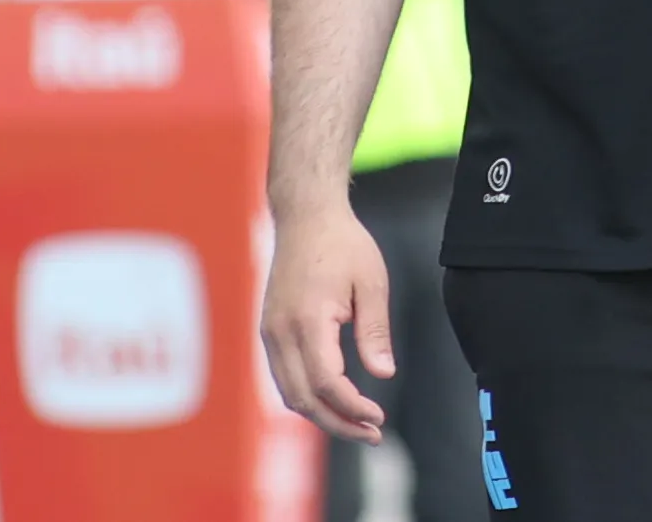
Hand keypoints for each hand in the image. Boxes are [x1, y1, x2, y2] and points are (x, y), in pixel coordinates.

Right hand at [259, 201, 391, 442]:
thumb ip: (375, 331)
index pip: (326, 382)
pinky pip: (283, 378)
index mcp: (308, 319)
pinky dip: (306, 397)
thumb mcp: (372, 283)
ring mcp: (270, 333)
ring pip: (289, 393)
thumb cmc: (344, 244)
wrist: (306, 217)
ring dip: (321, 415)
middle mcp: (281, 332)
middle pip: (303, 399)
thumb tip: (383, 375)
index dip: (351, 407)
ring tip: (357, 424)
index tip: (378, 417)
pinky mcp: (269, 332)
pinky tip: (333, 401)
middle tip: (372, 433)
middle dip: (338, 423)